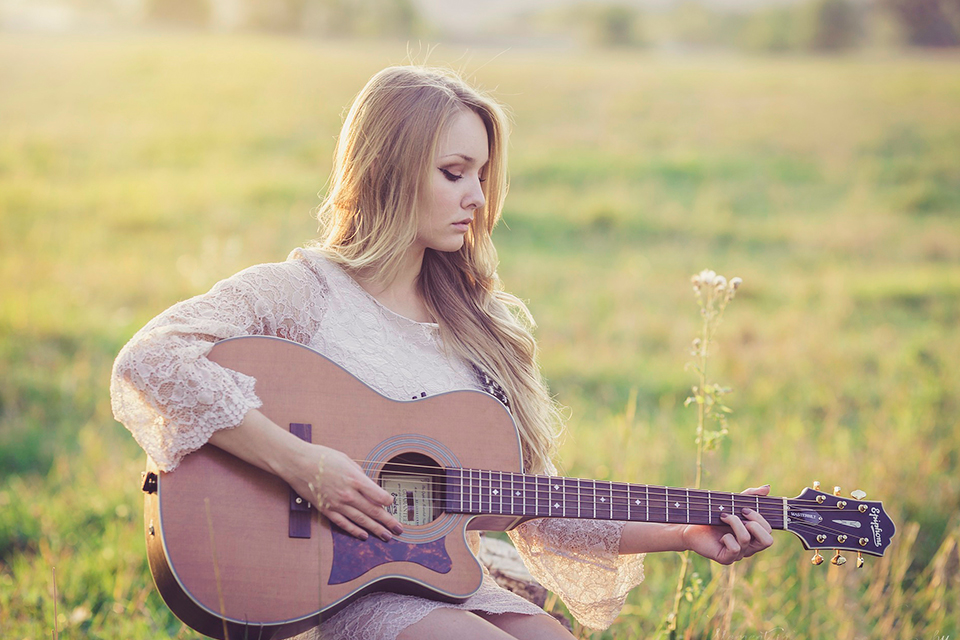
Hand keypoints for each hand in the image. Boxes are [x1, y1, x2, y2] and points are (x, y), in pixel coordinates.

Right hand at [283, 443, 402, 542]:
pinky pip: (344, 524)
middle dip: (388, 521)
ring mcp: (338, 504)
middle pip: (374, 511)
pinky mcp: (327, 510)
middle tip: (398, 529)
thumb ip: (359, 473)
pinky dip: (355, 531)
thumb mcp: (346, 460)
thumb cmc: (321, 458)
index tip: (392, 504)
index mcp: (355, 479)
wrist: (297, 463)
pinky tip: (364, 535)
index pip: (379, 495)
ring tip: (386, 536)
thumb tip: (368, 484)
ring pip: (361, 521)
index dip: (388, 501)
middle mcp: (349, 494)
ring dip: (376, 529)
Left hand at [682, 485, 773, 564]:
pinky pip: (735, 548)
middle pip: (768, 541)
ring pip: (747, 539)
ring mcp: (739, 554)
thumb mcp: (733, 503)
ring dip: (734, 523)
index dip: (759, 518)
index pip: (769, 531)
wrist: (691, 526)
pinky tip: (719, 536)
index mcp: (754, 535)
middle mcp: (749, 547)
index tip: (744, 509)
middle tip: (739, 514)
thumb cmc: (713, 515)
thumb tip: (767, 488)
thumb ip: (751, 496)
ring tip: (723, 517)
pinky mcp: (727, 559)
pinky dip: (726, 537)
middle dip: (754, 523)